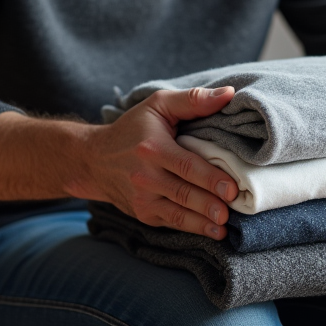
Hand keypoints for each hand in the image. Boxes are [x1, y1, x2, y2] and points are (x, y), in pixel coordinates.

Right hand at [70, 87, 239, 239]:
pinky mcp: (143, 213)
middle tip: (231, 211)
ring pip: (177, 214)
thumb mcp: (158, 105)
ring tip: (224, 229)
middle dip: (209, 205)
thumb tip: (229, 94)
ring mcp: (142, 199)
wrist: (93, 160)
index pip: (186, 166)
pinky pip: (170, 222)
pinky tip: (210, 231)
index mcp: (153, 149)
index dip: (210, 179)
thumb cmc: (132, 129)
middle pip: (184, 194)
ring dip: (202, 224)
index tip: (233, 189)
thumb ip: (194, 100)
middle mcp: (145, 177)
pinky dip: (191, 228)